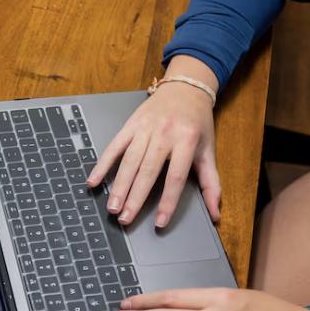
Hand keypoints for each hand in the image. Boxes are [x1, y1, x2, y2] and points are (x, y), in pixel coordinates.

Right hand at [86, 55, 221, 228]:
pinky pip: (114, 147)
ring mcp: (145, 128)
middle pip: (147, 171)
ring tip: (112, 207)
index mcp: (187, 141)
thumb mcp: (208, 151)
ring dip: (119, 186)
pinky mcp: (130, 125)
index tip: (159, 221)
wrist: (185, 89)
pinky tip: (94, 181)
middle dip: (135, 197)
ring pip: (129, 161)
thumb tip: (216, 214)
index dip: (167, 201)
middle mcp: (164, 134)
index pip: (175, 177)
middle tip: (125, 218)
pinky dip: (102, 164)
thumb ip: (212, 184)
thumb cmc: (197, 123)